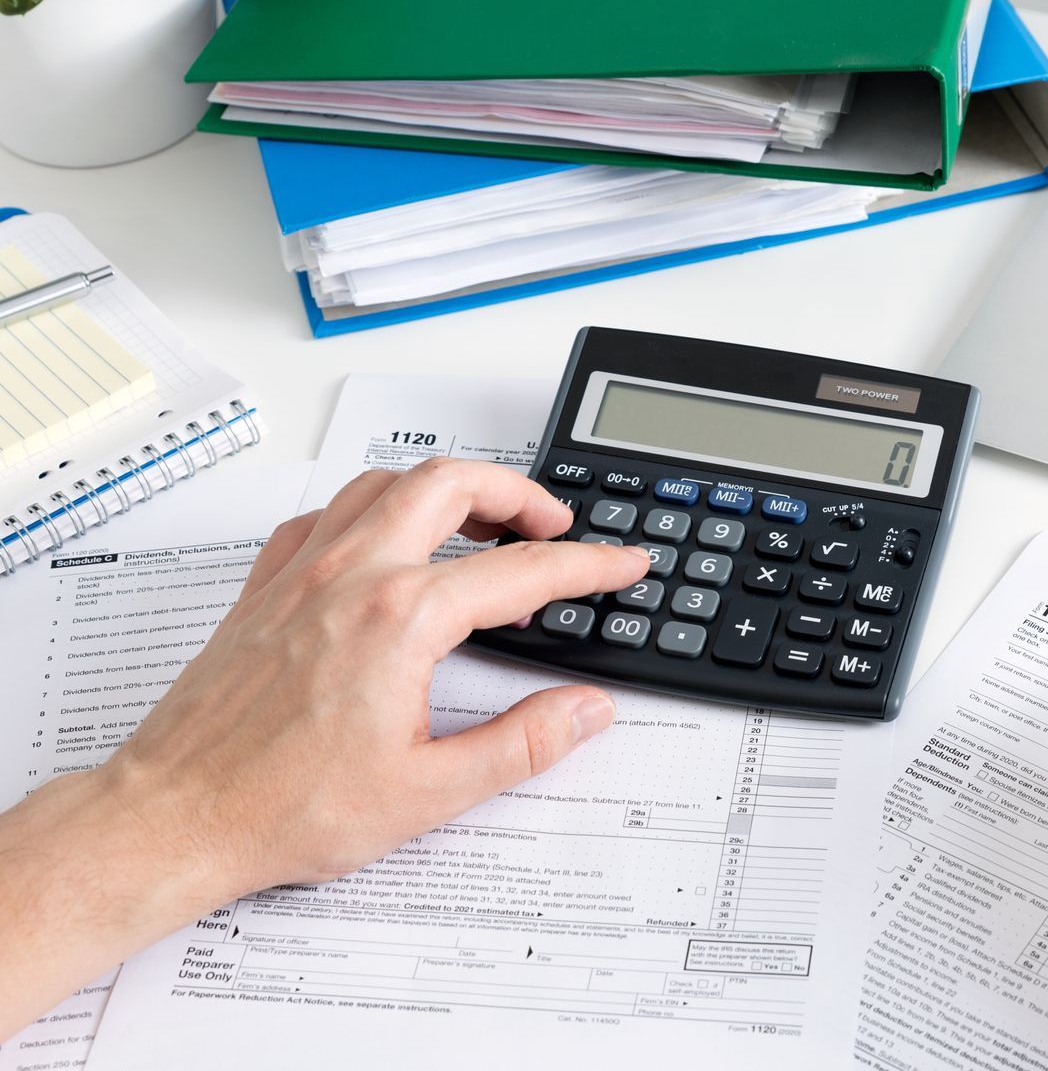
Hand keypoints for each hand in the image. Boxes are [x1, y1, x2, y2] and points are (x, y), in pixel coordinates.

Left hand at [0, 458, 649, 1039]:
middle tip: (553, 525)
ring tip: (481, 520)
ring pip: (385, 483)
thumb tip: (584, 710)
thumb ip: (522, 743)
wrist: (174, 817)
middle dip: (516, 492)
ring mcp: (302, 573)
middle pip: (450, 483)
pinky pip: (323, 516)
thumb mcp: (429, 792)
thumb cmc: (280, 807)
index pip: (522, 570)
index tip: (620, 563)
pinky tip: (383, 541)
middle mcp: (352, 576)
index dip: (587, 565)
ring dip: (445, 488)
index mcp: (402, 619)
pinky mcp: (264, 589)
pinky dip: (369, 509)